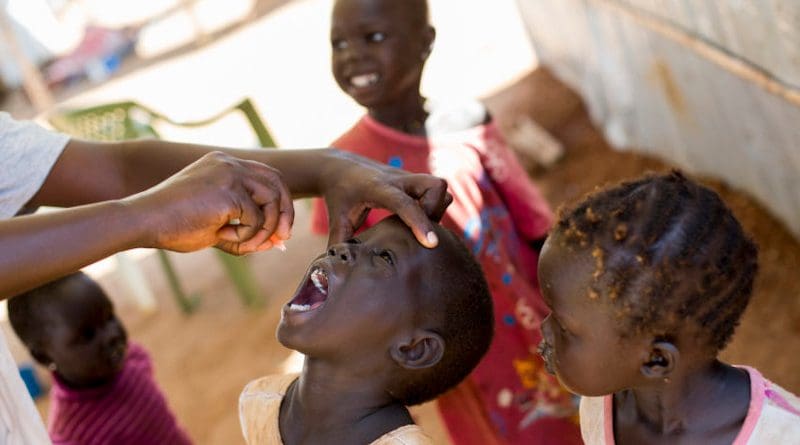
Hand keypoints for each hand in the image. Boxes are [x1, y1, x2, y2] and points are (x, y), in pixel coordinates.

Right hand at [127, 152, 293, 254]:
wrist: (142, 221)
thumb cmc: (173, 225)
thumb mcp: (217, 225)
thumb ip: (246, 229)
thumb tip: (277, 242)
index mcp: (225, 164)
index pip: (268, 177)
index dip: (280, 203)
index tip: (281, 230)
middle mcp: (229, 163)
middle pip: (277, 183)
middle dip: (284, 214)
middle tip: (282, 240)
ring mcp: (229, 174)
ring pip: (271, 202)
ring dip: (264, 230)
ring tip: (241, 244)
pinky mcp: (228, 192)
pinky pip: (256, 220)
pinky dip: (246, 236)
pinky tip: (223, 238)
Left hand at [319, 151, 451, 247]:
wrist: (340, 168)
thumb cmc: (339, 197)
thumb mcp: (337, 220)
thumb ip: (341, 244)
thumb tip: (341, 272)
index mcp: (377, 188)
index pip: (403, 203)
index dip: (419, 222)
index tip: (432, 244)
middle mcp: (398, 180)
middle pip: (435, 186)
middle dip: (436, 210)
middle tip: (421, 230)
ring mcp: (408, 178)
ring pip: (440, 187)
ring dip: (437, 209)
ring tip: (419, 226)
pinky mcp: (414, 181)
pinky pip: (436, 192)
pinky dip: (434, 207)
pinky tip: (418, 221)